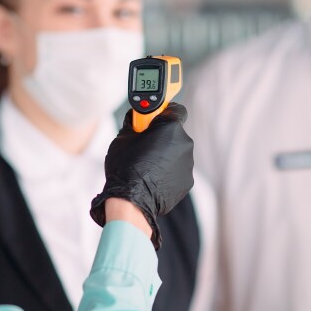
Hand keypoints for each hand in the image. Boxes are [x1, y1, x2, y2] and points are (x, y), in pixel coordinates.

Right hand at [90, 103, 193, 248]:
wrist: (132, 201)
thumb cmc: (125, 167)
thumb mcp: (123, 138)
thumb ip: (133, 123)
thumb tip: (134, 117)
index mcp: (170, 127)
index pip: (176, 109)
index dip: (165, 112)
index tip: (155, 118)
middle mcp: (184, 143)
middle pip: (174, 132)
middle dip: (162, 136)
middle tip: (145, 144)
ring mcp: (188, 163)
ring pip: (176, 152)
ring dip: (165, 155)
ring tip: (147, 165)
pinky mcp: (187, 180)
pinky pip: (178, 169)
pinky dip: (168, 171)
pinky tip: (153, 178)